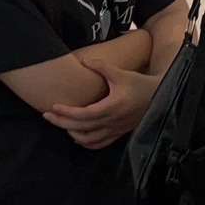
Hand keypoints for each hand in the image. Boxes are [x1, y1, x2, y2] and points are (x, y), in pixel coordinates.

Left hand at [44, 59, 159, 149]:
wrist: (157, 96)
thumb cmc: (139, 84)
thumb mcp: (121, 73)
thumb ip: (102, 67)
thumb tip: (85, 60)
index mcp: (111, 107)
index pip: (84, 114)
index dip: (67, 113)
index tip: (53, 107)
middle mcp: (111, 121)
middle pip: (81, 128)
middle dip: (61, 122)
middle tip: (47, 115)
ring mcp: (115, 130)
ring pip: (88, 139)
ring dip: (72, 133)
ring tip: (60, 123)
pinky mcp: (118, 133)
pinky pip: (99, 144)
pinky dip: (85, 143)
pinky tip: (77, 137)